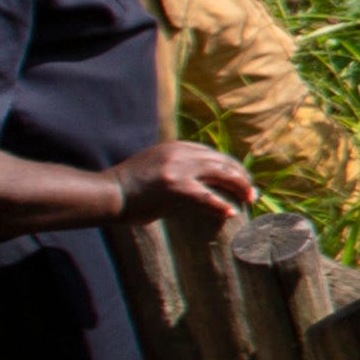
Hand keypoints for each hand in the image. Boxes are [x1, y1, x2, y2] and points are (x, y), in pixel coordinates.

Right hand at [106, 141, 258, 226]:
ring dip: (239, 187)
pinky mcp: (175, 187)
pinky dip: (221, 205)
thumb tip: (204, 185)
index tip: (242, 180)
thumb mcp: (157, 167)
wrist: (108, 193)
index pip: (214, 155)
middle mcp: (181, 152)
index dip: (232, 168)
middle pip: (223, 161)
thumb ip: (180, 169)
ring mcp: (179, 168)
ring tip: (249, 199)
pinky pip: (207, 196)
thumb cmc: (130, 188)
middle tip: (251, 192)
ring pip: (221, 174)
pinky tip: (231, 212)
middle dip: (241, 177)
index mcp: (178, 147)